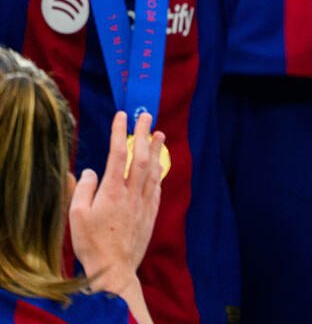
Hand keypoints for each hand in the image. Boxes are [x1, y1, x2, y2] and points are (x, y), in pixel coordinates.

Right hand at [69, 111, 163, 293]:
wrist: (114, 272)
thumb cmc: (91, 245)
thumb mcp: (76, 217)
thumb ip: (82, 190)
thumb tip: (90, 171)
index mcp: (111, 192)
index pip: (117, 154)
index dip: (120, 132)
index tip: (122, 115)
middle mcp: (130, 194)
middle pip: (140, 157)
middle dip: (143, 134)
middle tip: (146, 116)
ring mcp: (142, 204)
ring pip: (153, 171)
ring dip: (156, 150)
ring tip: (159, 134)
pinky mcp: (149, 215)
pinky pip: (156, 188)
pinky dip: (158, 173)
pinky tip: (159, 167)